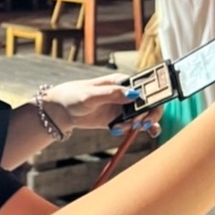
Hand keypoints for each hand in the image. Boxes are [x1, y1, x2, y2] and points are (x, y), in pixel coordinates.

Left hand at [43, 74, 162, 135]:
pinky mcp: (120, 119)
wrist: (62, 110)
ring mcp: (125, 107)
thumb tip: (134, 94)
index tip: (145, 110)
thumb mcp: (90, 95)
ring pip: (145, 115)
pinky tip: (142, 133)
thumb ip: (111, 94)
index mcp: (122, 81)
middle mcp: (127, 93)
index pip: (146, 87)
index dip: (152, 97)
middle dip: (149, 114)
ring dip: (140, 124)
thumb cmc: (74, 96)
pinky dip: (144, 129)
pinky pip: (137, 125)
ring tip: (120, 128)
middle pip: (150, 103)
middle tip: (138, 124)